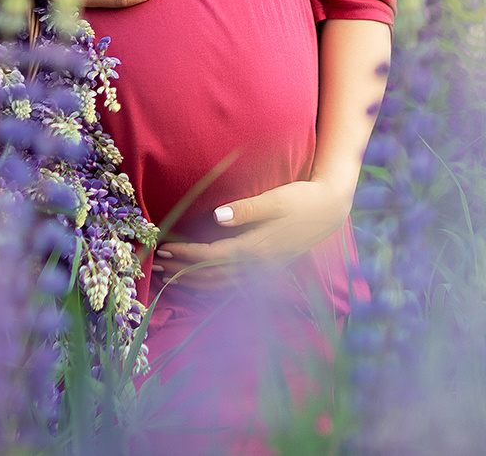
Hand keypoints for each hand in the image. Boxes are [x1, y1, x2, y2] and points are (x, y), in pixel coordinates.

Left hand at [154, 180, 352, 286]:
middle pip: (211, 276)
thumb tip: (216, 216)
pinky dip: (210, 286)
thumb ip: (247, 209)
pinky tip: (198, 281)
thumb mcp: (277, 199)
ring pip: (220, 284)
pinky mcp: (266, 269)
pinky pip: (231, 284)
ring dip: (192, 281)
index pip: (211, 257)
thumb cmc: (302, 200)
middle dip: (181, 272)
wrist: (330, 211)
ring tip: (168, 274)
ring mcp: (262, 271)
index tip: (163, 249)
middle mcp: (257, 265)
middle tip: (155, 265)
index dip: (186, 255)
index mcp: (256, 248)